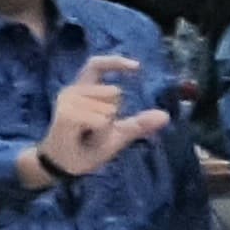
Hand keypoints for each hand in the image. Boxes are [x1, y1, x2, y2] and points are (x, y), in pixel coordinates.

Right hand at [36, 52, 169, 177]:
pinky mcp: (66, 115)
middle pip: (114, 93)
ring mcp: (67, 101)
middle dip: (113, 115)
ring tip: (87, 136)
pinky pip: (100, 121)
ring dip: (105, 128)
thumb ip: (138, 124)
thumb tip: (165, 115)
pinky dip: (100, 134)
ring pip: (109, 109)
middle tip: (94, 131)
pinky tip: (84, 138)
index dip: (115, 62)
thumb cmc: (87, 148)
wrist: (64, 166)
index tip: (137, 67)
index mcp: (84, 90)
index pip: (97, 65)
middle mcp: (73, 91)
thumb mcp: (117, 136)